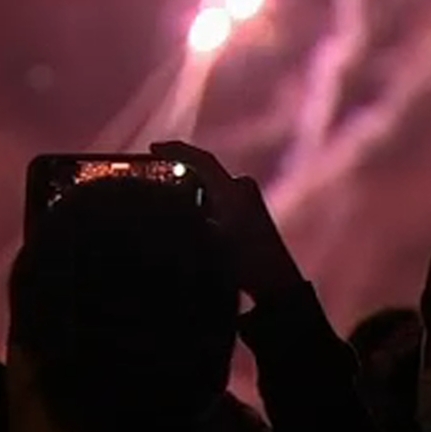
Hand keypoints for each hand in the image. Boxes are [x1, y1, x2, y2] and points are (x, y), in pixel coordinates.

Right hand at [151, 141, 304, 299]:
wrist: (276, 283)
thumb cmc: (244, 264)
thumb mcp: (206, 242)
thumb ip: (184, 217)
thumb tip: (163, 205)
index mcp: (233, 190)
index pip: (201, 160)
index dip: (174, 150)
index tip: (153, 148)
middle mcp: (242, 188)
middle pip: (203, 174)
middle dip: (179, 178)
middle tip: (155, 185)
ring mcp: (249, 199)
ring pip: (210, 189)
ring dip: (191, 196)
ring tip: (173, 214)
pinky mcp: (251, 212)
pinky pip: (219, 200)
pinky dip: (203, 206)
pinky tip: (194, 225)